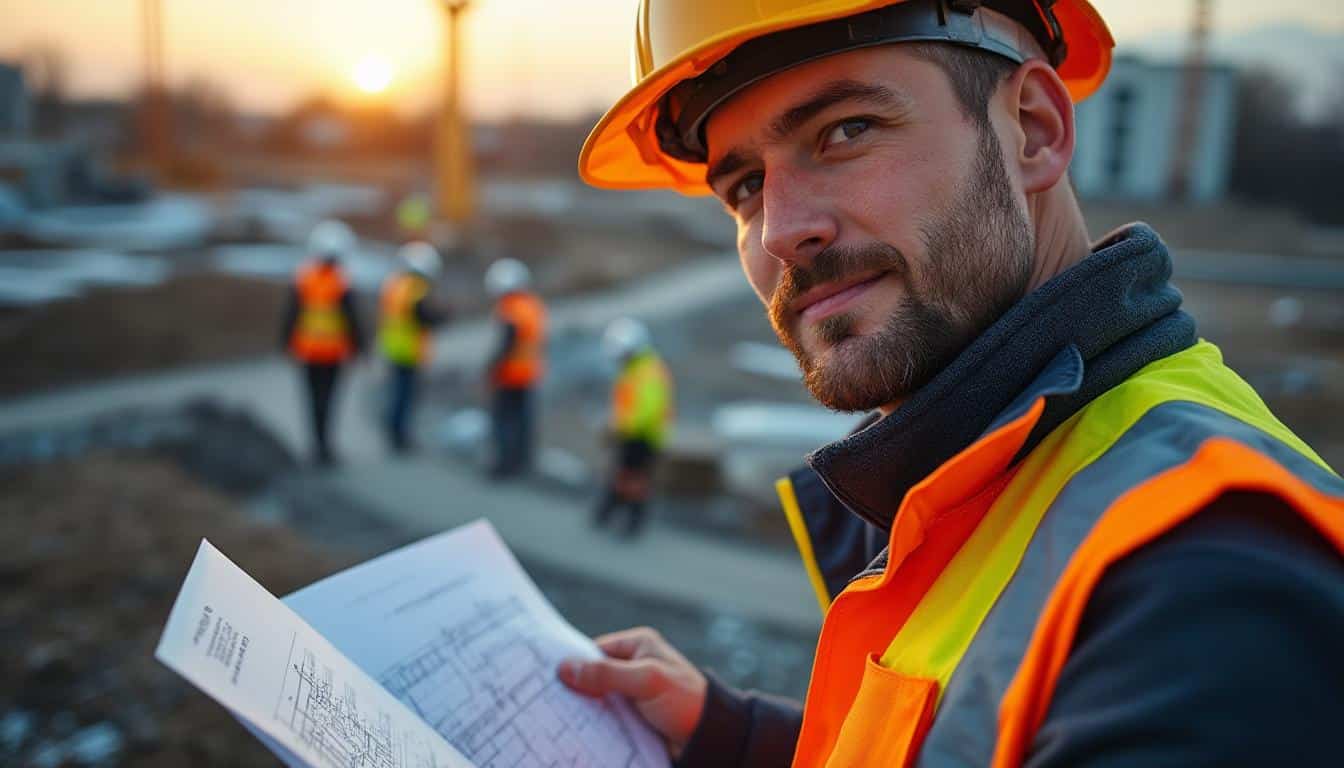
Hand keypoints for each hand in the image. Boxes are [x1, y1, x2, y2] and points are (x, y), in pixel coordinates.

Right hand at [558, 627, 706, 758]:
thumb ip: (607, 674)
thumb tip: (565, 668)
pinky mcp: (633, 717)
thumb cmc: (686, 700)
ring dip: (583, 711)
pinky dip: (594, 726)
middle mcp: (634, 666)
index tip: (545, 678)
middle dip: (575, 690)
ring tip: (554, 721)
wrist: (711, 738)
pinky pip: (606, 719)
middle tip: (546, 703)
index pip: (594, 651)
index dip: (572, 664)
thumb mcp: (646, 681)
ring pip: (597, 700)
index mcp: (638, 646)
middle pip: (593, 676)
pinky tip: (576, 734)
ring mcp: (633, 694)